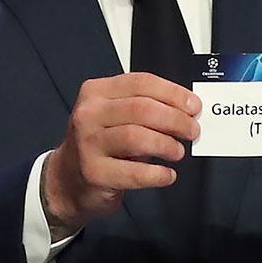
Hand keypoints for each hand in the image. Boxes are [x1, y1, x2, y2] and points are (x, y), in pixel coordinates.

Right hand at [43, 73, 200, 239]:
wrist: (67, 180)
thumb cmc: (101, 144)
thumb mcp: (116, 116)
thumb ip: (147, 108)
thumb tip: (188, 111)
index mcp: (97, 92)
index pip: (141, 83)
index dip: (173, 93)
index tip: (194, 106)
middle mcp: (89, 114)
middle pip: (142, 108)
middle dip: (175, 119)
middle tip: (192, 130)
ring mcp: (88, 143)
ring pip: (137, 137)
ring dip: (166, 144)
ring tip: (178, 151)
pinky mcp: (94, 173)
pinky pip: (134, 172)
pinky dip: (157, 174)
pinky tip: (167, 175)